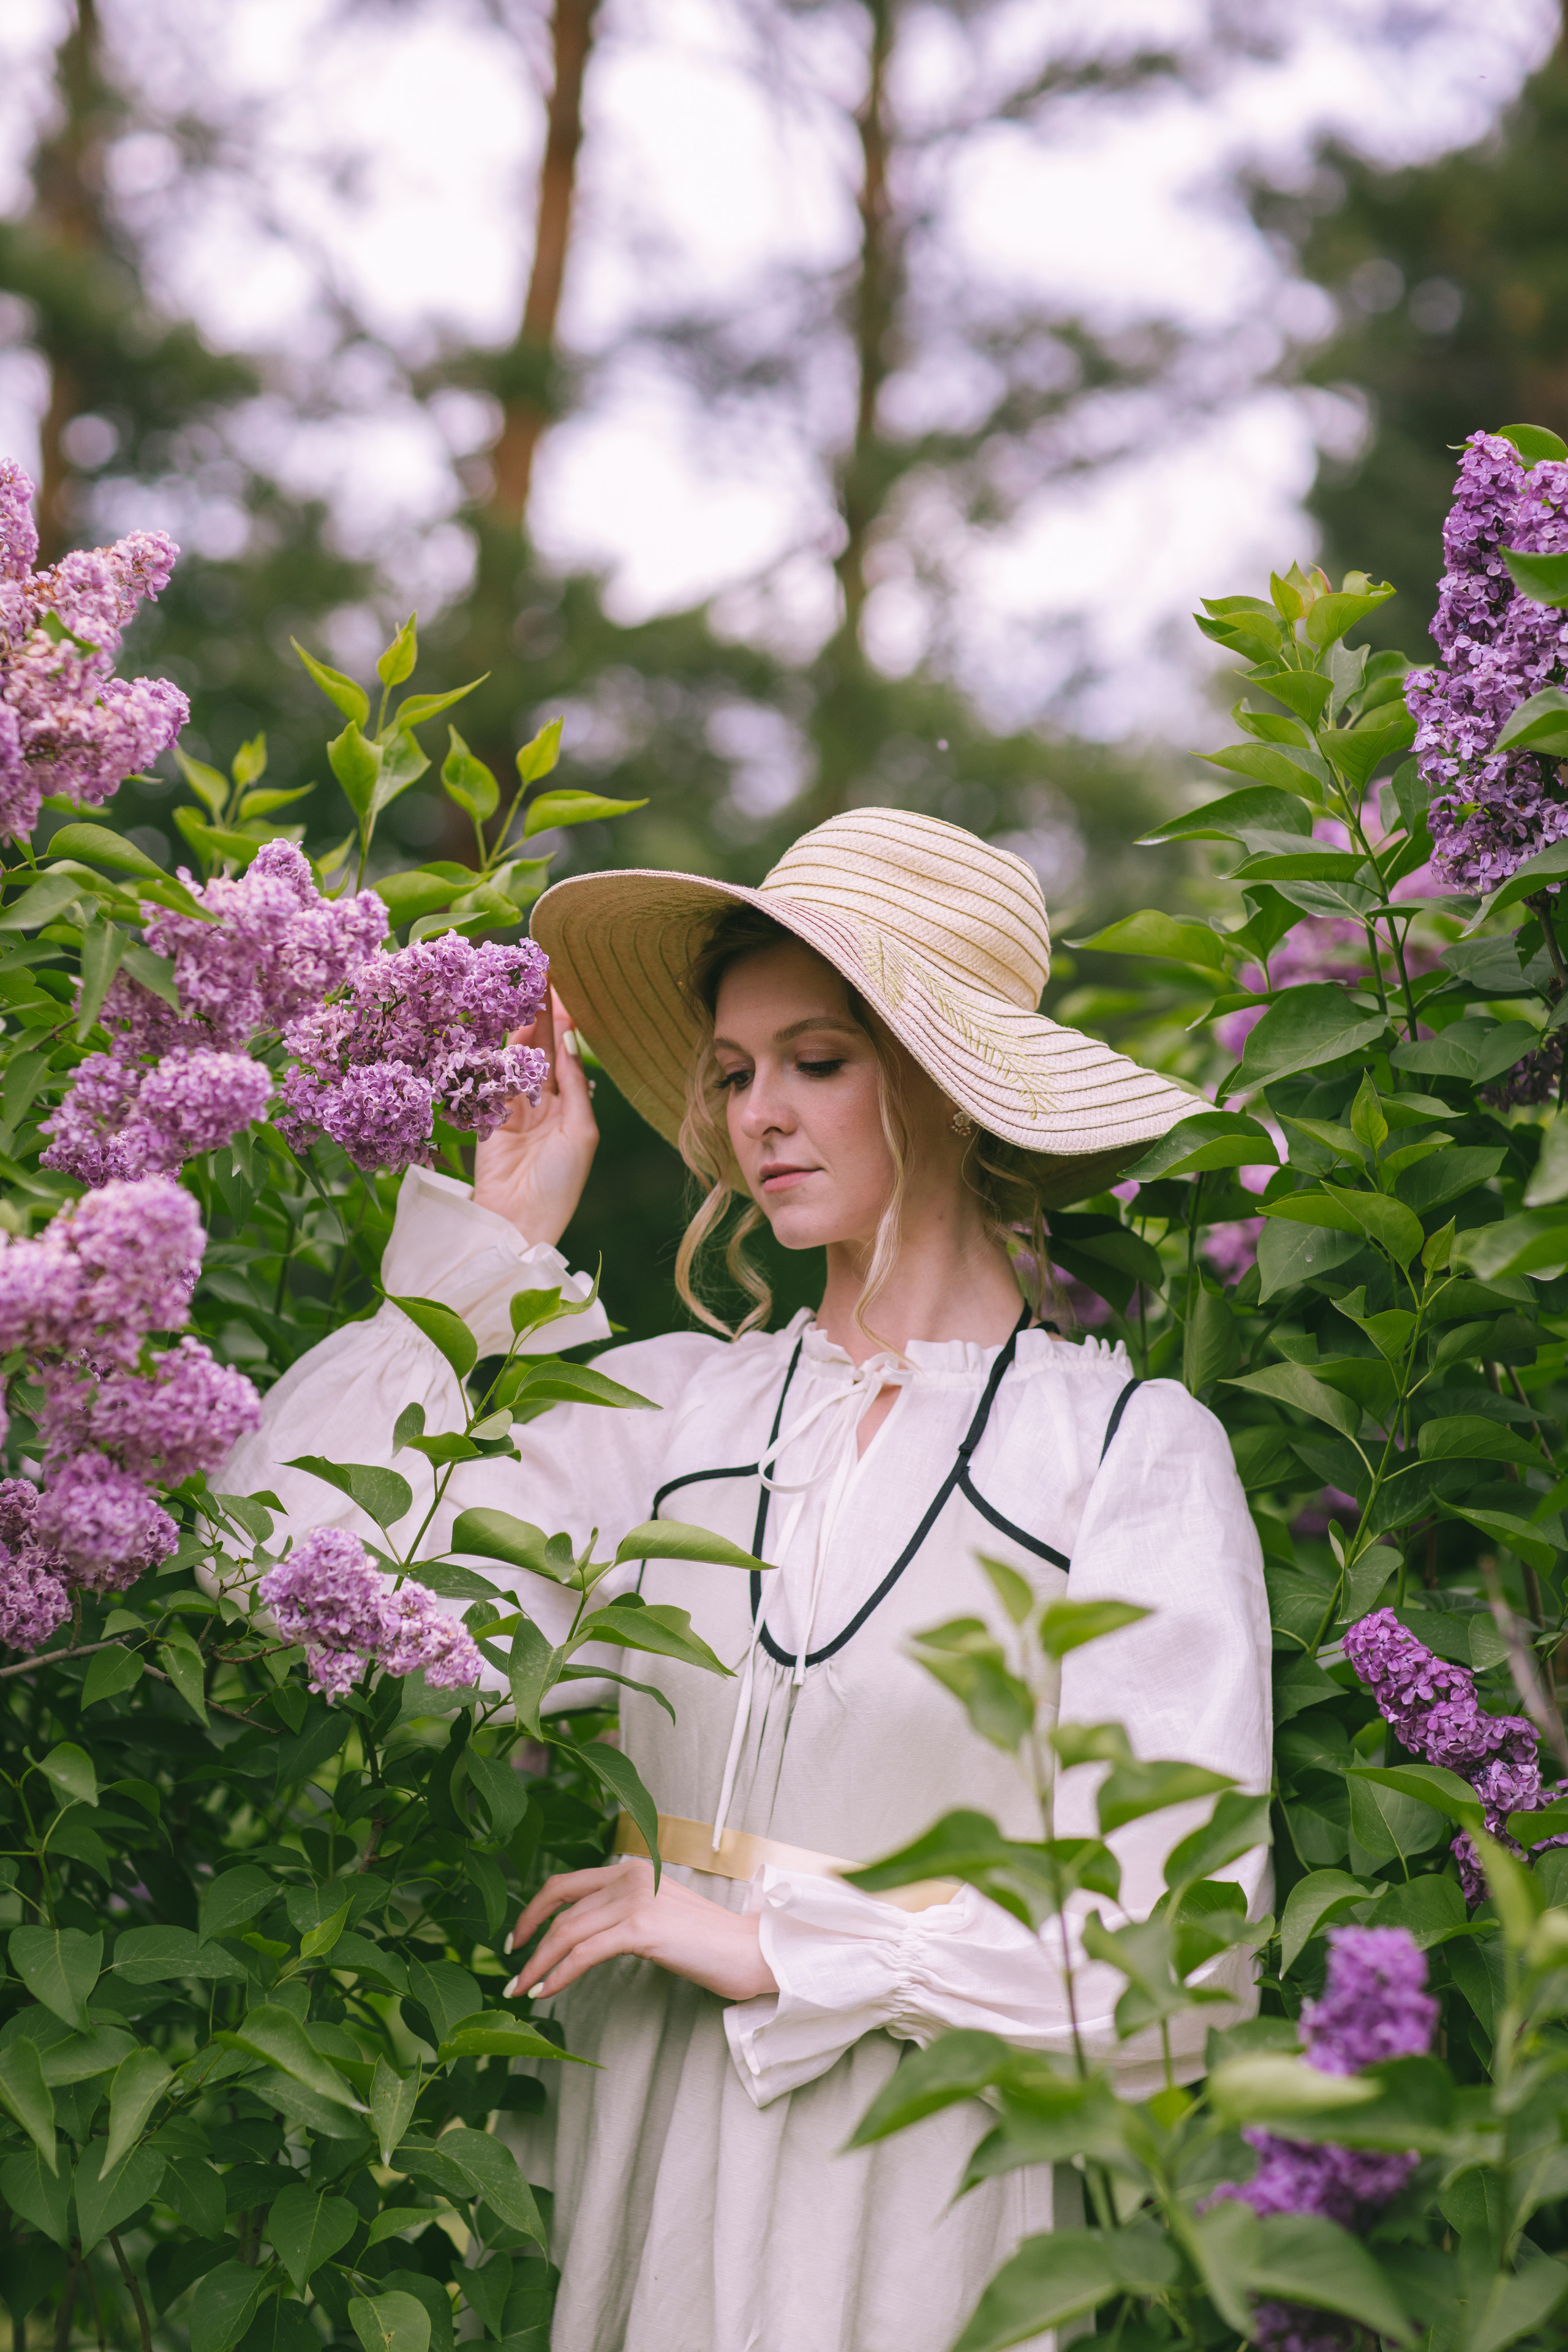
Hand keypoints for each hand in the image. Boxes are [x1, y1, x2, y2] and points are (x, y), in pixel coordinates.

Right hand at [473, 987, 598, 1246]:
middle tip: (538, 977)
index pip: (566, 1056)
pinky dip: (497, 1052)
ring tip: (524, 991)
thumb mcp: (580, 1132)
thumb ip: (573, 1085)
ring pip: (516, 1059)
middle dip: (540, 1015)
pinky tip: (504, 1025)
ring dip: (521, 1026)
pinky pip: (491, 1077)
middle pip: (541, 1050)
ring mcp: (513, 1109)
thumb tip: (568, 1041)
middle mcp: (543, 1105)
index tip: (561, 989)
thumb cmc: (559, 1182)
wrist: (516, 1221)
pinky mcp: (486, 1116)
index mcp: (571, 1109)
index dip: (564, 1024)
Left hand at [504, 1858, 777, 2003]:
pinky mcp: (642, 1929)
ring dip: (537, 1964)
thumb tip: (585, 1933)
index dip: (534, 1909)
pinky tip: (546, 1991)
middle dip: (528, 1939)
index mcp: (632, 1867)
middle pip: (560, 1907)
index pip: (567, 1883)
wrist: (751, 1951)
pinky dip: (558, 1973)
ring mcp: (635, 1900)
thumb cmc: (708, 1941)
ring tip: (521, 1990)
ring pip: (567, 1932)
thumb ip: (625, 1911)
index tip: (518, 1939)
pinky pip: (584, 1953)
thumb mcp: (659, 1913)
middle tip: (510, 1971)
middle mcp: (629, 1876)